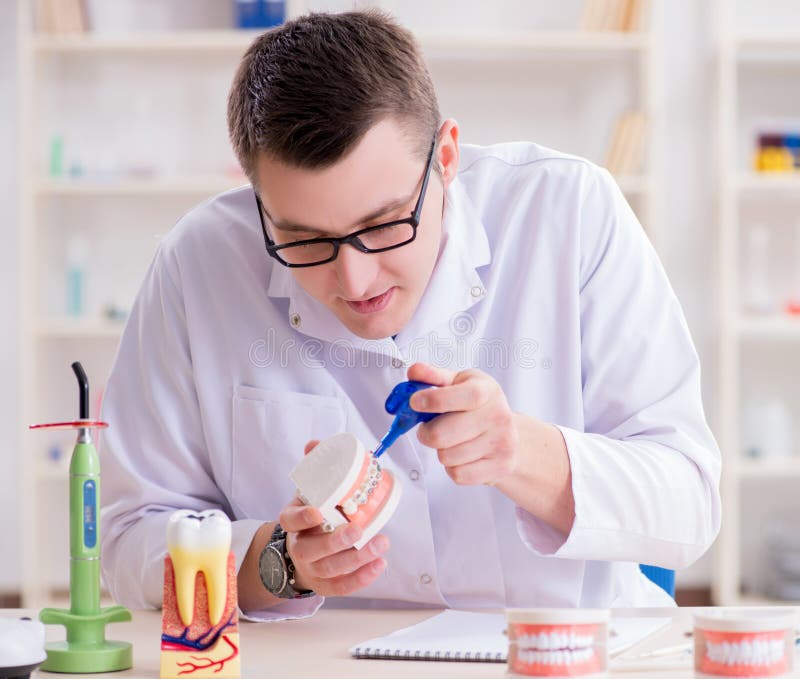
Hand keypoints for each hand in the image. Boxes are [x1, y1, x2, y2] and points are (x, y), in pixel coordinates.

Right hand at [278, 440, 389, 595]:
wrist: (300, 550)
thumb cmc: (312, 515)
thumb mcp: (308, 491)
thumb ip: (314, 467)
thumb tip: (314, 444)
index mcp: (292, 521)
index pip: (290, 520)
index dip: (302, 518)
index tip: (317, 511)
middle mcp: (299, 547)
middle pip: (313, 549)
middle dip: (337, 541)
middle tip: (358, 529)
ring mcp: (311, 568)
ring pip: (331, 568)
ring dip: (357, 558)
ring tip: (381, 543)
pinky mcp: (324, 585)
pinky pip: (341, 586)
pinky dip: (361, 578)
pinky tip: (379, 564)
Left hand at [407, 363, 520, 486]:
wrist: (511, 433)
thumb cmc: (478, 406)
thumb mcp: (459, 383)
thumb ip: (433, 376)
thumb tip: (414, 371)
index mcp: (487, 390)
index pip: (465, 396)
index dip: (434, 400)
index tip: (414, 402)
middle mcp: (498, 416)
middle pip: (441, 435)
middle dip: (426, 433)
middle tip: (429, 428)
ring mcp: (501, 443)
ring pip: (447, 457)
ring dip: (441, 451)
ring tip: (452, 441)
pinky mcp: (501, 467)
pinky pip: (458, 474)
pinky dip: (453, 468)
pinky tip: (462, 455)